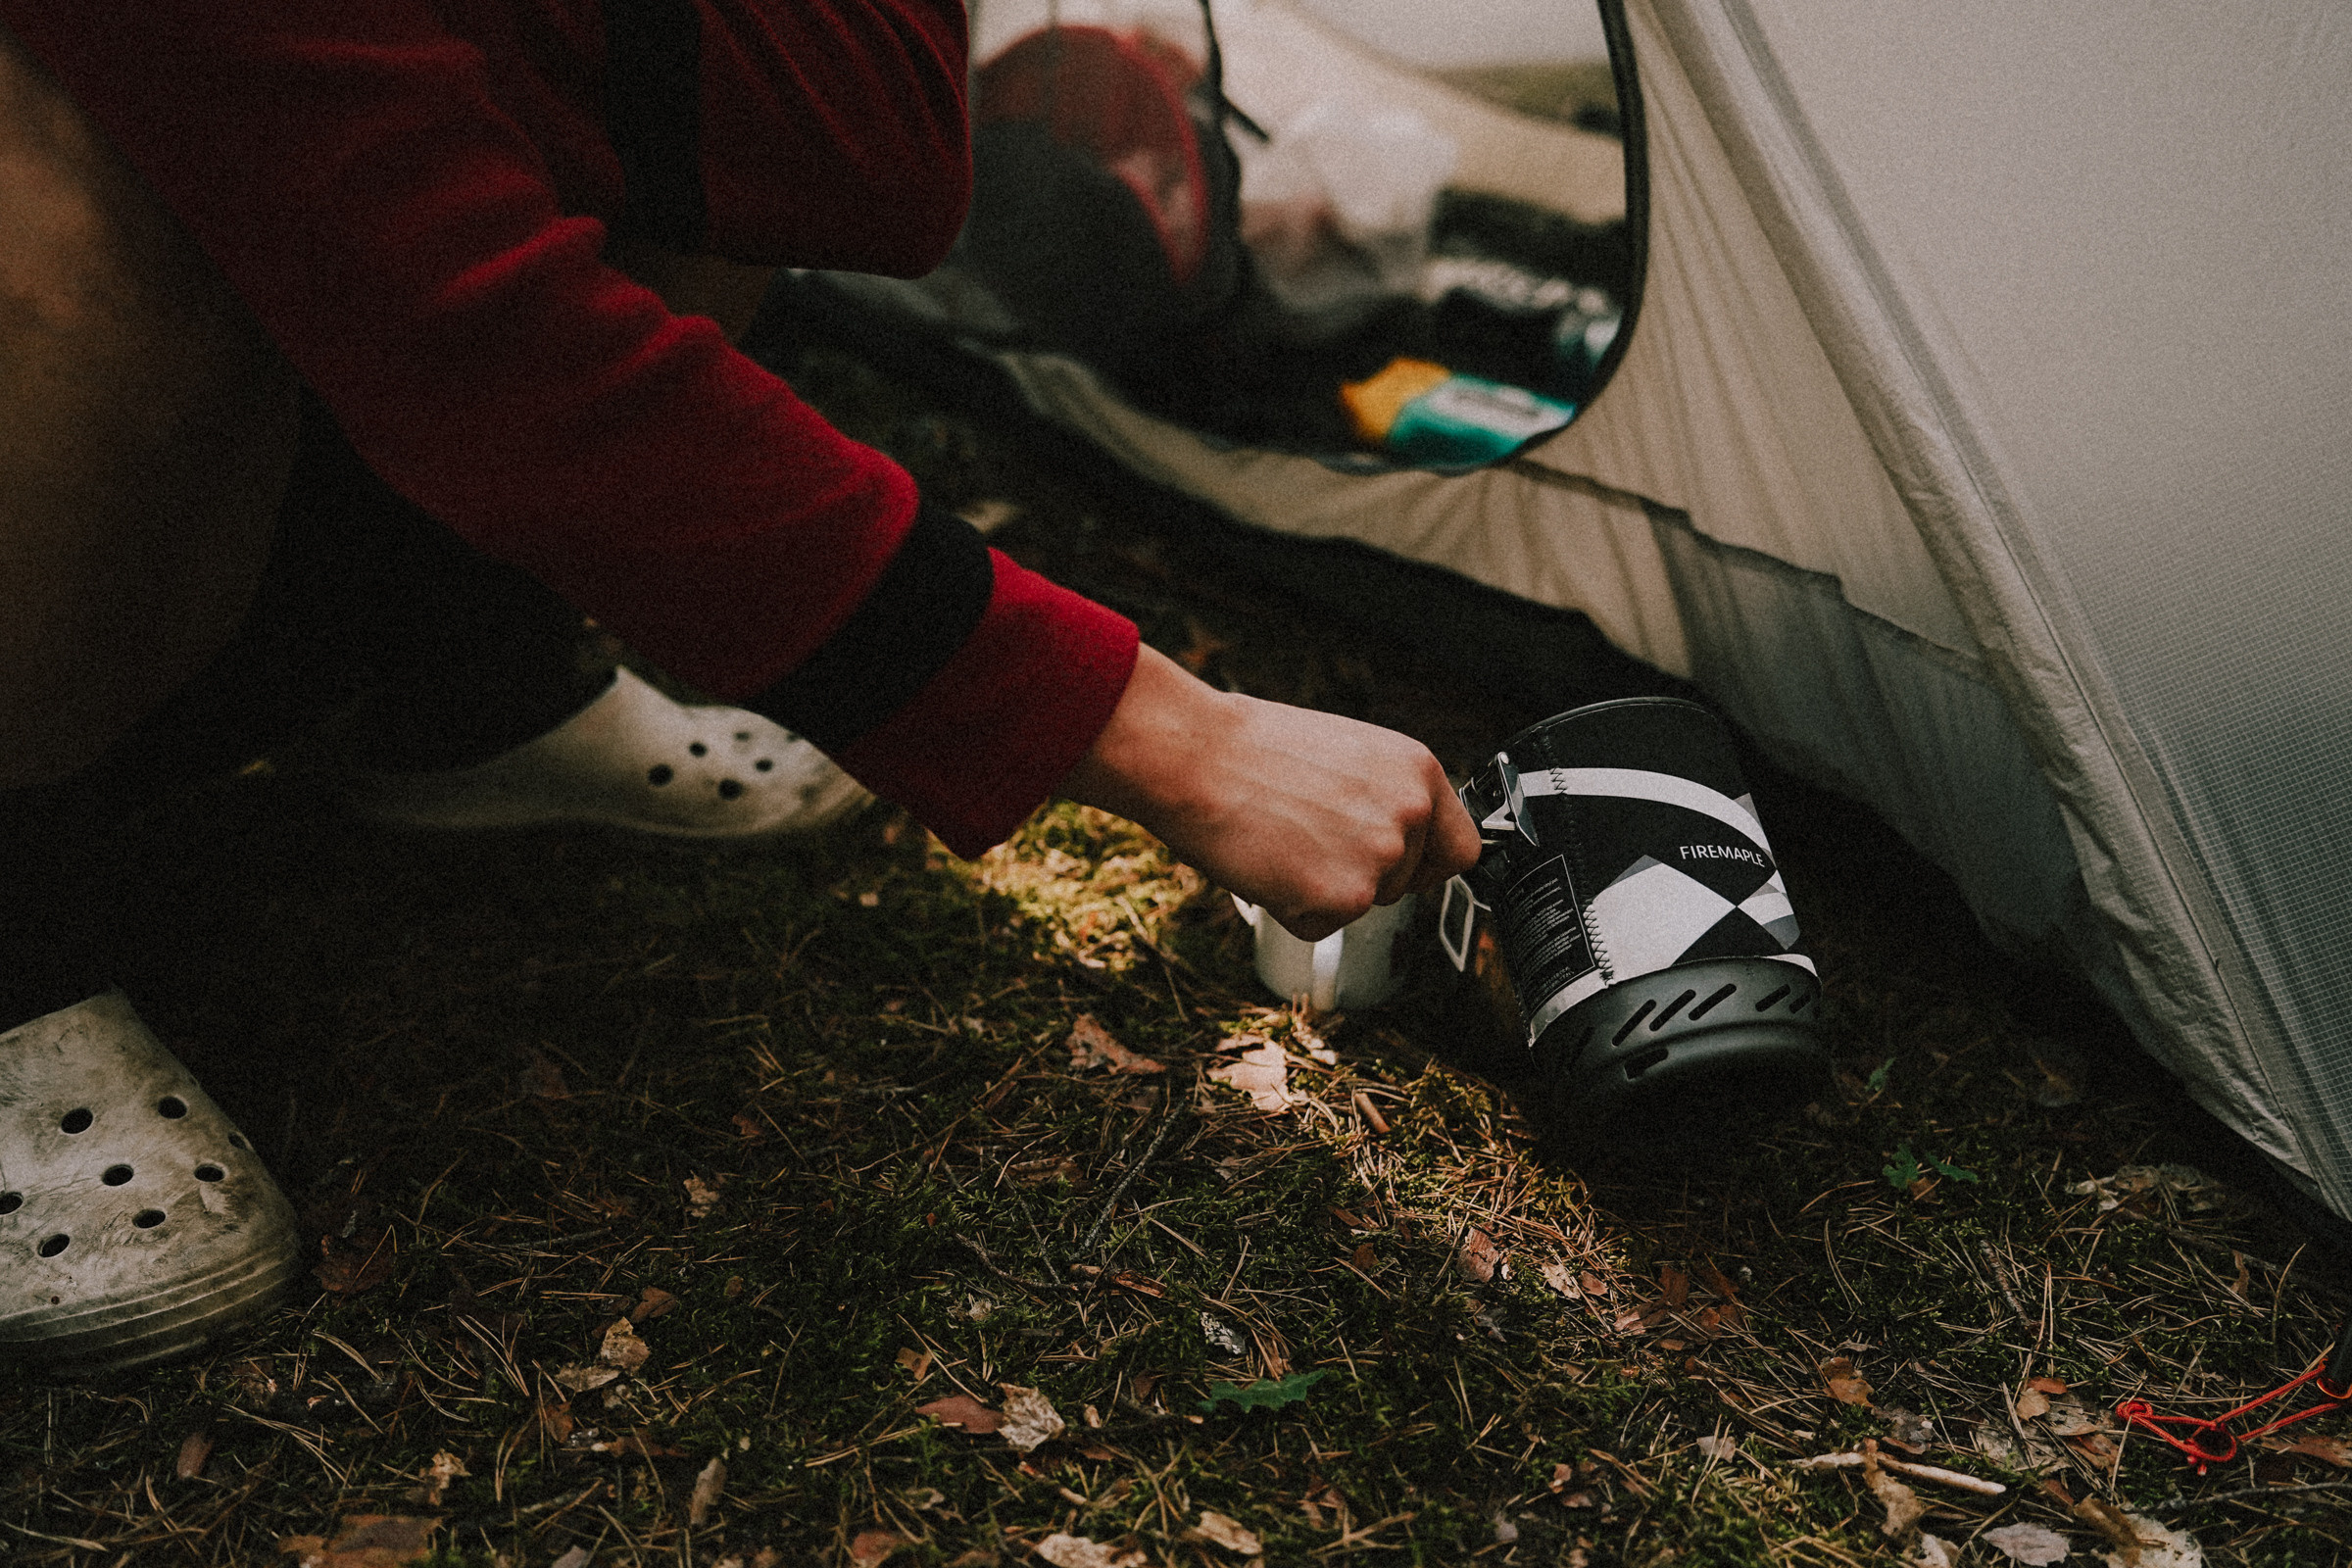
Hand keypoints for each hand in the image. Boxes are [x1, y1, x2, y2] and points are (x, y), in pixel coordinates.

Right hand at [1060, 646, 1480, 939]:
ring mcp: (1379, 861)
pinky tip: (1267, 862)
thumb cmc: (1253, 748)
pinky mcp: (1340, 900)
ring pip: (1361, 904)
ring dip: (1323, 889)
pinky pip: (1320, 926)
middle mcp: (1411, 816)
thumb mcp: (1349, 754)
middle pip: (1406, 884)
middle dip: (1362, 874)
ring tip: (1281, 840)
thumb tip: (1397, 837)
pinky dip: (1290, 909)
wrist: (1196, 757)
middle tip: (1308, 838)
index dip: (1426, 863)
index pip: (1460, 848)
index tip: (1399, 866)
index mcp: (1419, 771)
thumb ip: (1387, 795)